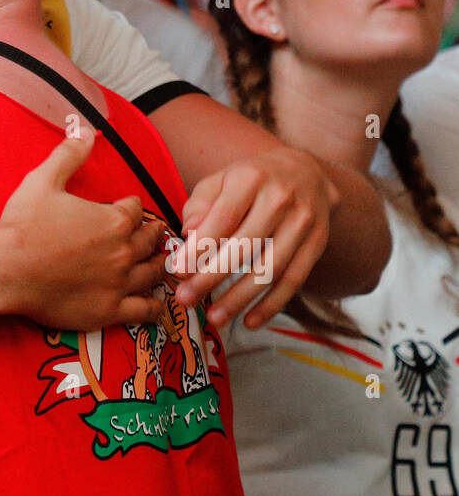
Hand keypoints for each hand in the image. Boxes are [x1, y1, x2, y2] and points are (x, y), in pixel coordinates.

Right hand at [0, 133, 167, 329]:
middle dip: (152, 234)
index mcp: (114, 220)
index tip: (130, 208)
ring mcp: (118, 284)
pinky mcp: (108, 311)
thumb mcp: (44, 180)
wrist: (5, 269)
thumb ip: (69, 154)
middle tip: (155, 234)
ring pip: (153, 274)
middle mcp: (123, 252)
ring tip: (161, 263)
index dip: (132, 206)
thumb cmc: (23, 225)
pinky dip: (154, 307)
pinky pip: (143, 311)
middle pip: (149, 241)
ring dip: (160, 266)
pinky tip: (156, 304)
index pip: (135, 209)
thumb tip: (85, 130)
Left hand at [169, 146, 338, 328]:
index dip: (199, 248)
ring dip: (239, 298)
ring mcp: (302, 223)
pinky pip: (293, 281)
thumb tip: (189, 235)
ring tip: (215, 317)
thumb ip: (201, 205)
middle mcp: (281, 199)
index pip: (222, 219)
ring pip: (269, 269)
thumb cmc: (254, 180)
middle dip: (211, 277)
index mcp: (251, 179)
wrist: (309, 173)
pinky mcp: (317, 244)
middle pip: (244, 248)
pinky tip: (249, 321)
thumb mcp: (223, 179)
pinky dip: (271, 305)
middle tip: (186, 298)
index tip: (178, 270)